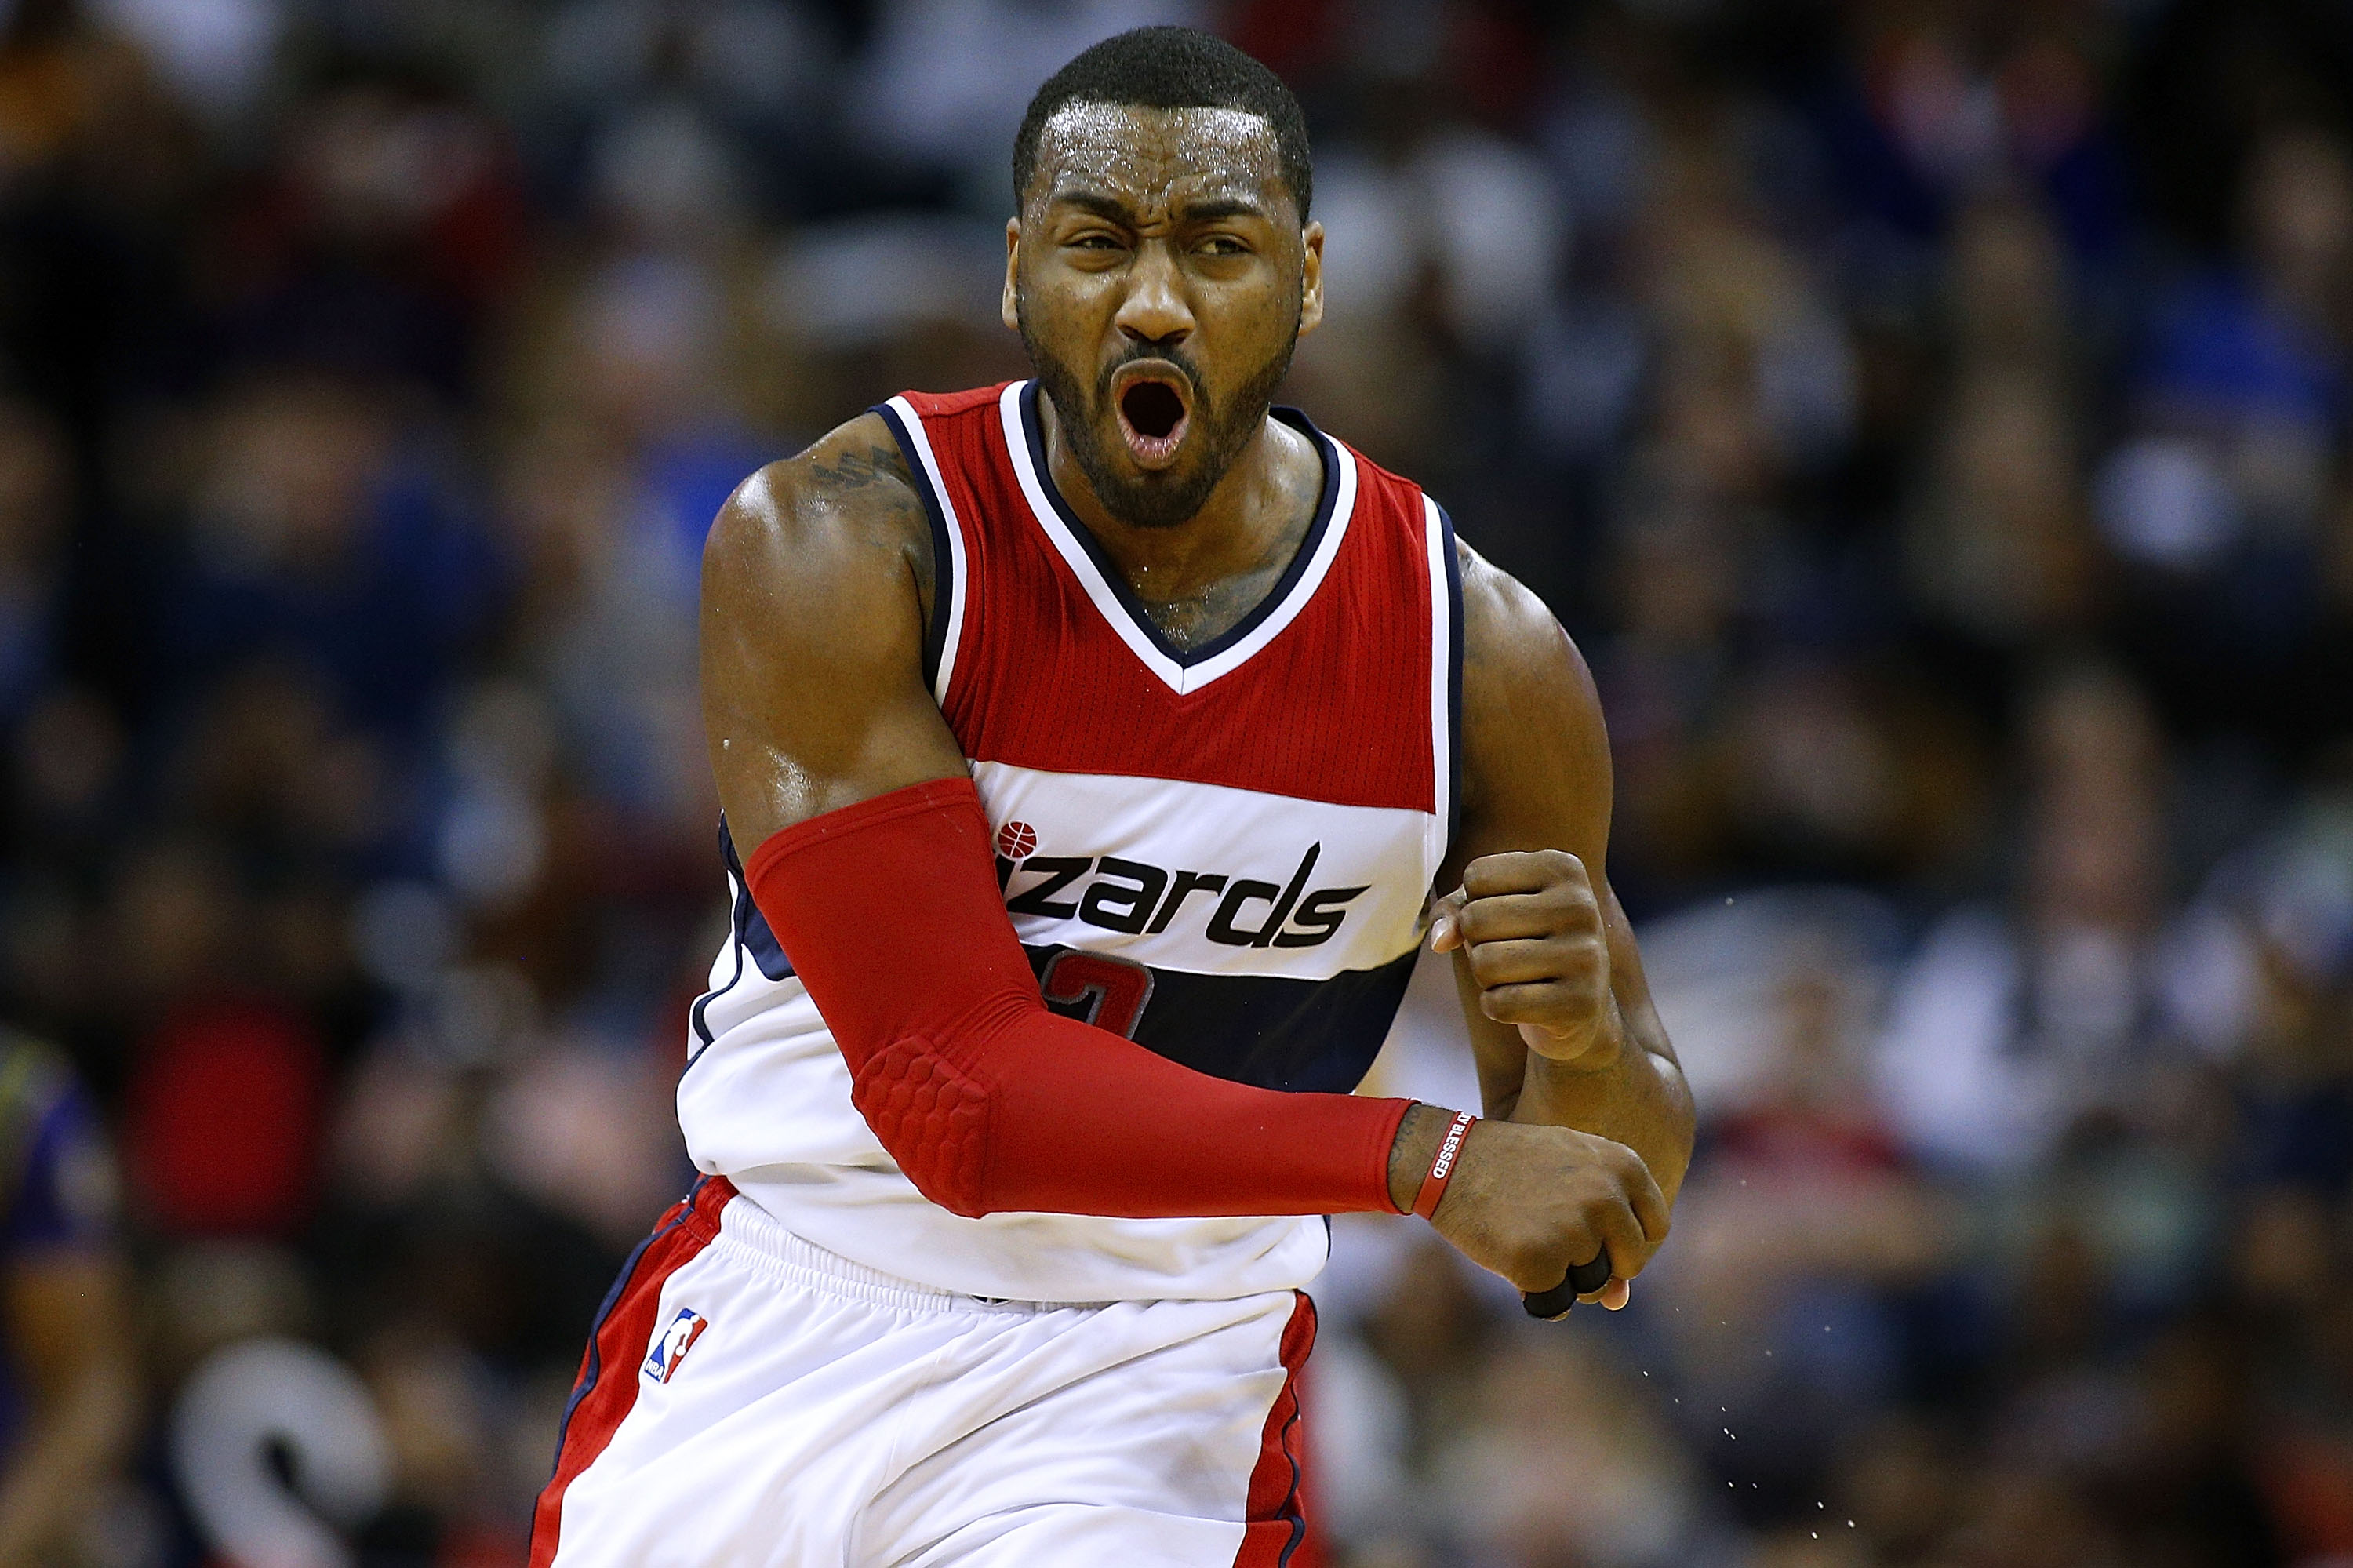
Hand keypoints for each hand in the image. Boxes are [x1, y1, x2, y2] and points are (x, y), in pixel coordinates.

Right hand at [1414, 1114, 1667, 1310]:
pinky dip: (1533, 1294)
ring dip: (1565, 1279)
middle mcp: (1607, 1198)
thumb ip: (1607, 1231)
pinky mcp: (1540, 1261)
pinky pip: (1555, 1306)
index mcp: (1624, 1166)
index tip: (1597, 1238)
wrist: (1447, 1159)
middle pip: (1629, 1264)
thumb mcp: (1570, 1177)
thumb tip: (1621, 1301)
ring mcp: (1574, 1231)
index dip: (1627, 1243)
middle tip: (1555, 1239)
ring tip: (1529, 1237)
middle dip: (1598, 1266)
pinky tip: (1509, 1256)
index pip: (1657, 1229)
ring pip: (1593, 1288)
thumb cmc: (1513, 1167)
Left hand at [1430, 850, 1620, 1065]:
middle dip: (1475, 944)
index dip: (1473, 904)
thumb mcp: (1491, 910)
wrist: (1578, 1007)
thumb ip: (1455, 910)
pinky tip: (1525, 1003)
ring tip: (1517, 977)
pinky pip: (1501, 1004)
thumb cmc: (1526, 944)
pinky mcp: (1580, 1003)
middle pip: (1476, 918)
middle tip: (1508, 953)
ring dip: (1486, 978)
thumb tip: (1438, 940)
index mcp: (1563, 868)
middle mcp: (1580, 904)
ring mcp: (1586, 955)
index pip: (1477, 876)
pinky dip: (1496, 1007)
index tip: (1507, 918)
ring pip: (1484, 963)